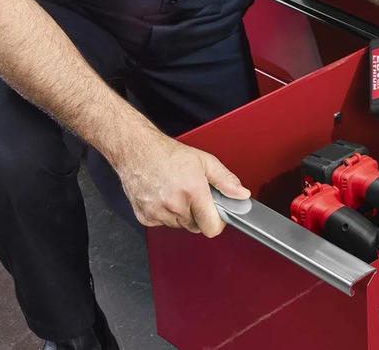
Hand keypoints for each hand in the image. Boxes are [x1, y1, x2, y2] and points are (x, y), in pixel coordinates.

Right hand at [114, 133, 249, 236]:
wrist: (136, 150)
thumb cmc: (168, 154)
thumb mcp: (205, 161)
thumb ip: (226, 180)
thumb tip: (242, 194)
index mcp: (192, 191)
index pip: (211, 227)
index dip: (217, 222)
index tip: (216, 214)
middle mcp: (174, 204)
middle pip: (196, 226)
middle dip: (198, 214)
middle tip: (193, 195)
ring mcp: (157, 212)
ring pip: (179, 226)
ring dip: (181, 214)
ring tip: (176, 192)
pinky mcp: (145, 217)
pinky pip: (162, 224)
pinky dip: (165, 215)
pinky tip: (163, 197)